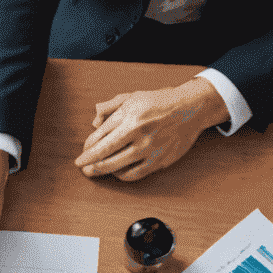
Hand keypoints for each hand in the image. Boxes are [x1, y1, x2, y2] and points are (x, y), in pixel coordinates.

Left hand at [75, 78, 229, 181]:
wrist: (191, 108)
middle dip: (88, 162)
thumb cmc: (160, 103)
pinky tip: (116, 172)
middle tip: (81, 166)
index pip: (100, 135)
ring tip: (92, 171)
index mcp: (130, 114)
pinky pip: (133, 174)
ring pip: (116, 166)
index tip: (83, 151)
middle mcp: (138, 131)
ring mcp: (149, 148)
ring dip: (100, 171)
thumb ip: (111, 107)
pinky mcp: (159, 160)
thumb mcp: (133, 97)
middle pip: (104, 153)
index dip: (87, 147)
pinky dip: (121, 175)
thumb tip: (94, 121)